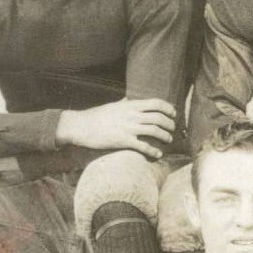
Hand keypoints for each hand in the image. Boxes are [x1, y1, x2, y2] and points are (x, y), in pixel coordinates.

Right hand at [56, 97, 177, 155]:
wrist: (79, 126)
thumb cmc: (95, 116)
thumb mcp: (112, 106)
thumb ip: (123, 103)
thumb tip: (129, 98)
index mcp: (130, 105)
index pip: (156, 103)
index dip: (168, 108)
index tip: (173, 114)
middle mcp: (132, 115)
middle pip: (159, 118)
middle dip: (170, 124)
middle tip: (173, 129)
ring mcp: (128, 128)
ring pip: (155, 131)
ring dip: (165, 136)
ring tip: (168, 140)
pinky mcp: (123, 141)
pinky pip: (143, 146)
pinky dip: (153, 151)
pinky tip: (158, 154)